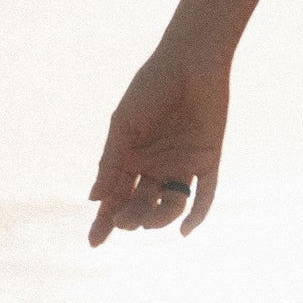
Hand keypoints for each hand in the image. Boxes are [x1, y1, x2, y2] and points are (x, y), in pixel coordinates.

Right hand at [88, 44, 230, 245]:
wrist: (191, 60)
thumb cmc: (151, 86)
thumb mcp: (124, 124)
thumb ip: (111, 161)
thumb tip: (94, 199)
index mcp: (131, 157)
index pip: (115, 197)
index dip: (105, 221)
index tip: (94, 242)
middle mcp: (156, 165)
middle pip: (141, 206)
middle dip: (131, 219)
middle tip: (125, 220)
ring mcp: (182, 164)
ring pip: (170, 206)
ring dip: (158, 219)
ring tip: (148, 218)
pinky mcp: (208, 159)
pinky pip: (204, 195)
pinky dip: (197, 215)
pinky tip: (185, 231)